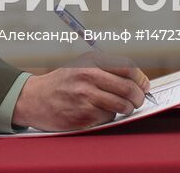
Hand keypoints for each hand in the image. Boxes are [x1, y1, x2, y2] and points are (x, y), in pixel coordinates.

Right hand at [11, 52, 149, 130]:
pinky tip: (99, 112)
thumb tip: (138, 80)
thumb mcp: (82, 66)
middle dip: (139, 97)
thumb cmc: (62, 83)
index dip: (141, 79)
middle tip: (138, 100)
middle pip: (128, 88)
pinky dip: (109, 117)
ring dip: (127, 109)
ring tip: (123, 108)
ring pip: (122, 105)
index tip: (144, 85)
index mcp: (91, 61)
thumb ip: (107, 69)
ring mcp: (86, 96)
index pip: (127, 68)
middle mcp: (89, 76)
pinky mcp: (84, 115)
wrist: (34, 98)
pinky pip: (108, 118)